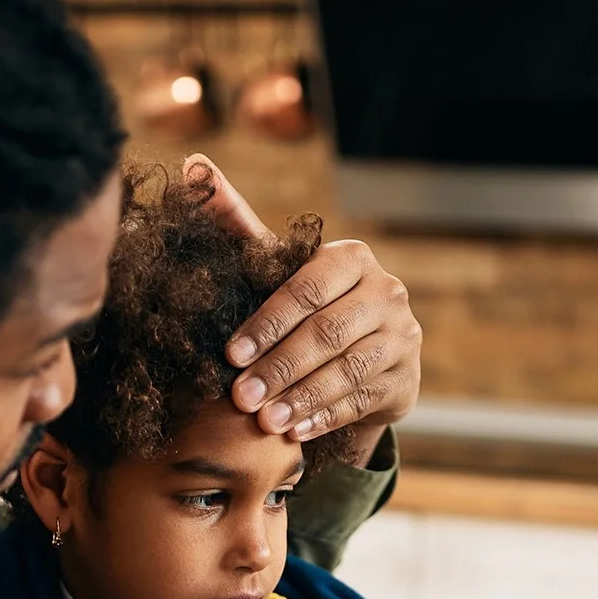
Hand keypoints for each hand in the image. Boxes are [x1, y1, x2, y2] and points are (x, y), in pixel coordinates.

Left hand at [185, 154, 421, 450]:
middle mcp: (388, 292)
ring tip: (264, 420)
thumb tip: (191, 167)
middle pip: (326, 333)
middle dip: (280, 368)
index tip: (230, 354)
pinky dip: (325, 417)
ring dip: (301, 398)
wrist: (356, 356)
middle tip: (241, 397)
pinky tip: (294, 431)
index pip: (306, 289)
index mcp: (353, 258)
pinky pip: (362, 400)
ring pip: (346, 371)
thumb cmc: (302, 306)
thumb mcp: (271, 268)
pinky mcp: (407, 379)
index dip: (267, 324)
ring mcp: (403, 337)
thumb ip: (235, 222)